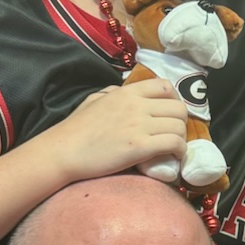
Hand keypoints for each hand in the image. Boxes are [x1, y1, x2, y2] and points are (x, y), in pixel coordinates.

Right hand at [50, 81, 189, 178]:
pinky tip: (172, 158)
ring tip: (172, 149)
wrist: (63, 151)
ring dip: (181, 139)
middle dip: (180, 123)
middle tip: (172, 135)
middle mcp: (136, 105)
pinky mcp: (139, 146)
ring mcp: (139, 125)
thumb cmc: (75, 128)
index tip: (169, 115)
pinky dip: (179, 152)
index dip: (174, 101)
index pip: (165, 86)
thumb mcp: (94, 100)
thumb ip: (112, 94)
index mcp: (126, 92)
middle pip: (178, 108)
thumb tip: (119, 91)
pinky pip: (174, 144)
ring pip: (179, 127)